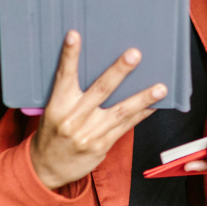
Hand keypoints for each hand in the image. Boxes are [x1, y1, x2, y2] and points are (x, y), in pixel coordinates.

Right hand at [30, 31, 166, 189]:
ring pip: (120, 111)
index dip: (69, 56)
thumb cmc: (52, 133)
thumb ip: (70, 92)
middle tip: (134, 54)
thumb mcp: (53, 111)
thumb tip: (94, 66)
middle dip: (119, 71)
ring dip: (143, 98)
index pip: (64, 76)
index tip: (74, 35)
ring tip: (161, 87)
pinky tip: (155, 105)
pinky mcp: (101, 145)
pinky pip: (126, 127)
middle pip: (100, 89)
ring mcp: (89, 133)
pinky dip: (141, 114)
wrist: (45, 169)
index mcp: (58, 106)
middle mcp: (74, 118)